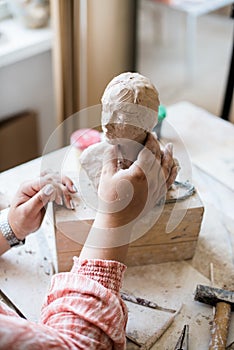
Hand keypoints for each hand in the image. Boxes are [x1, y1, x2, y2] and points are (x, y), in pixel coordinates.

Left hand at [8, 172, 75, 239]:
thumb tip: (50, 188)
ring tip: (72, 192)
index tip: (65, 193)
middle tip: (72, 190)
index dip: (56, 185)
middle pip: (51, 175)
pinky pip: (56, 187)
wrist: (17, 227)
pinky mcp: (45, 193)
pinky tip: (67, 197)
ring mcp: (39, 188)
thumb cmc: (19, 221)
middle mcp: (33, 185)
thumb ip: (38, 200)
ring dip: (65, 184)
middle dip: (63, 182)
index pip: (44, 180)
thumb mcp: (27, 212)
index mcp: (26, 187)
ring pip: (55, 179)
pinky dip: (63, 190)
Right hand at [79, 133, 176, 261]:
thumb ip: (110, 158)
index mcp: (140, 173)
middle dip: (157, 145)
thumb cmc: (110, 200)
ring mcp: (157, 188)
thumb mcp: (106, 176)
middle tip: (155, 136)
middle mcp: (152, 180)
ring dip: (169, 156)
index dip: (149, 140)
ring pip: (167, 168)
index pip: (149, 151)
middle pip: (158, 158)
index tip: (148, 133)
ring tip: (170, 147)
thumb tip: (113, 144)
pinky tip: (175, 167)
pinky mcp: (158, 196)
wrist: (117, 222)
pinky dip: (173, 172)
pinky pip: (169, 181)